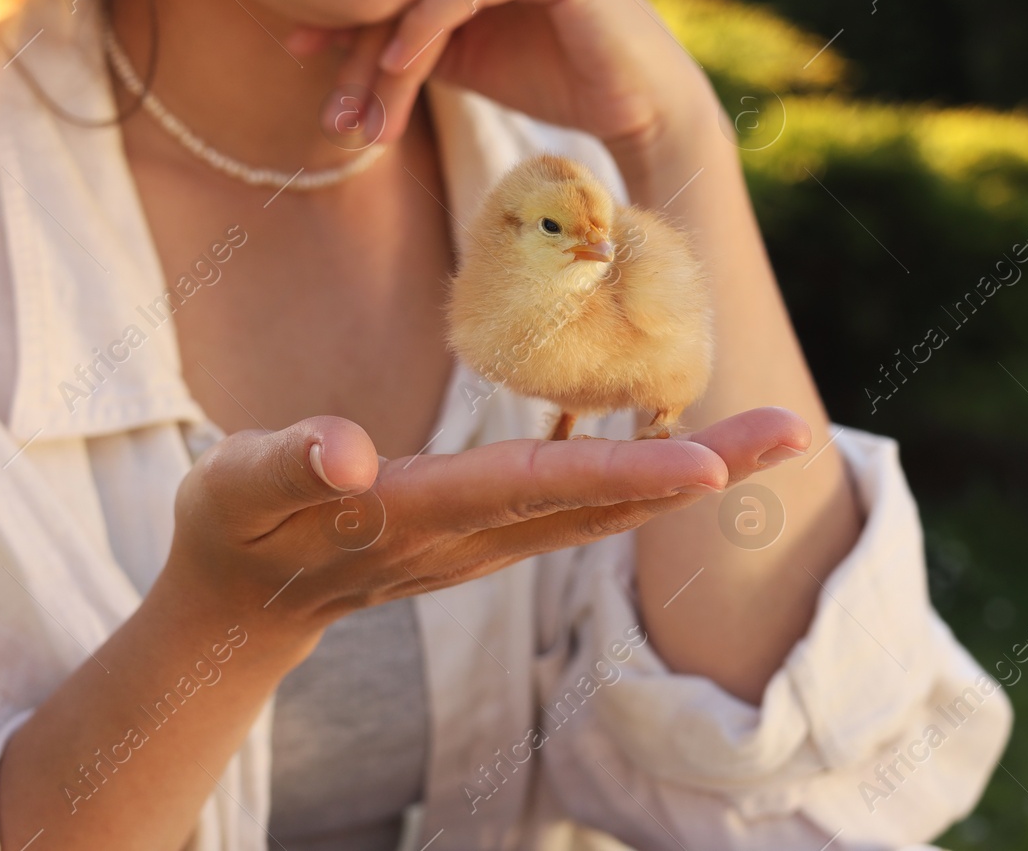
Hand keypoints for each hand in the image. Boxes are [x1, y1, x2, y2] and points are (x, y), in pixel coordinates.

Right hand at [158, 408, 809, 658]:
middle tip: (796, 431)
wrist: (248, 596)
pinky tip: (697, 456)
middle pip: (601, 504)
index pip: (529, 491)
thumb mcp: (232, 488)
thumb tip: (347, 452)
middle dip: (700, 470)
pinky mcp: (493, 535)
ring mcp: (490, 545)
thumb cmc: (235, 526)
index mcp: (413, 518)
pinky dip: (650, 482)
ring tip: (778, 437)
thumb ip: (284, 464)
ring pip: (606, 510)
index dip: (617, 479)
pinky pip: (586, 510)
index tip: (705, 469)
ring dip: (695, 473)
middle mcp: (471, 539)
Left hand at [303, 0, 721, 177]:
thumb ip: (398, 36)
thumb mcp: (456, 55)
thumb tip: (305, 35)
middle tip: (335, 116)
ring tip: (363, 117)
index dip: (346, 12)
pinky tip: (398, 65)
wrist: (636, 108)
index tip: (296, 53)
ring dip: (388, 55)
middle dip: (363, 49)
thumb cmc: (552, 78)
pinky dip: (429, 23)